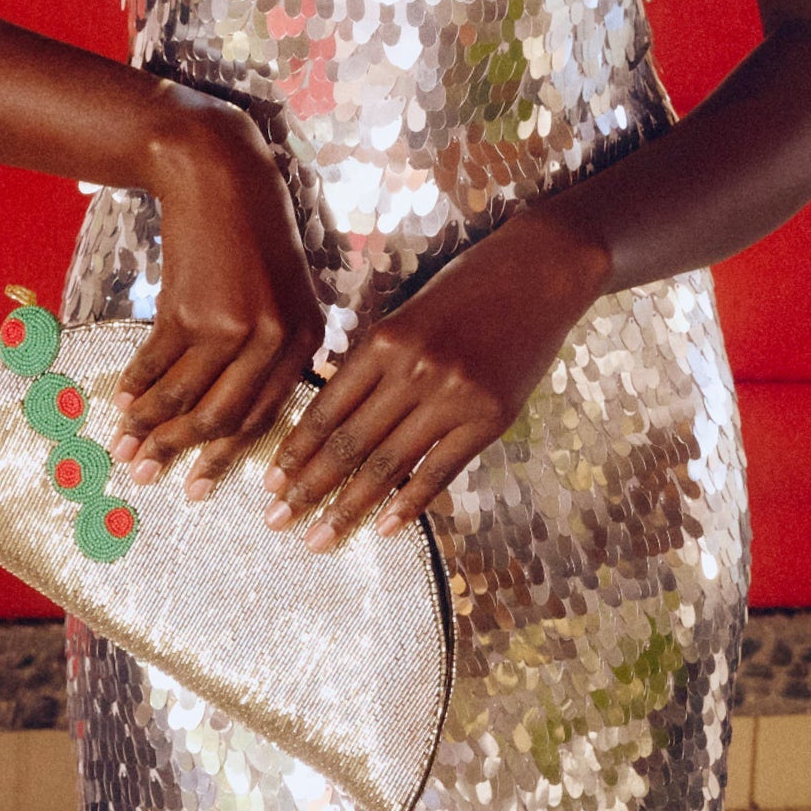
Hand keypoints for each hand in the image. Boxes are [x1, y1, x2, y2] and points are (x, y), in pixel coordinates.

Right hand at [108, 86, 324, 495]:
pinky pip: (155, 364)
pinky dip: (134, 388)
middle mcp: (274, 339)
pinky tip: (118, 403)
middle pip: (223, 417)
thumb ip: (279, 346)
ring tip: (124, 451)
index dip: (228, 456)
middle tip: (149, 479)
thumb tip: (247, 411)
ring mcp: (231, 326)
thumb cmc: (255, 231)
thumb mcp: (288, 288)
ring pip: (183, 397)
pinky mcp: (188, 310)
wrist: (219, 175)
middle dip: (182, 454)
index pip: (265, 415)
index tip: (201, 483)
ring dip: (148, 429)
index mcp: (308, 337)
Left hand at [260, 205, 610, 549]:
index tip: (270, 482)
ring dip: (348, 507)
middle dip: (308, 489)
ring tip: (318, 539)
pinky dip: (409, 504)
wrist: (540, 271)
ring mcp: (454, 397)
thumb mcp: (406, 314)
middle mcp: (414, 370)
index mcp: (383, 341)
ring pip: (388, 465)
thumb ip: (372, 364)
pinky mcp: (490, 418)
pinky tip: (384, 529)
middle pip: (349, 443)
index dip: (295, 451)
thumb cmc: (466, 289)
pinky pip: (440, 471)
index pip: (327, 409)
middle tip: (276, 522)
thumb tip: (330, 418)